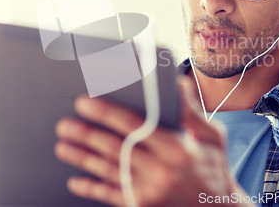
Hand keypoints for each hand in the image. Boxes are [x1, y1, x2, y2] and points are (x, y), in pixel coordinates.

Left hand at [55, 76, 251, 206]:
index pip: (134, 126)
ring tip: (63, 146)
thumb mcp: (213, 137)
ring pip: (107, 171)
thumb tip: (177, 83)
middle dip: (86, 134)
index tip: (85, 102)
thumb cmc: (215, 170)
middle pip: (114, 148)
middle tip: (65, 124)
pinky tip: (75, 181)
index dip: (106, 112)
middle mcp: (160, 171)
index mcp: (176, 148)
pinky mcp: (142, 206)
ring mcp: (149, 191)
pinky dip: (91, 188)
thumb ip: (192, 111)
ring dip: (82, 158)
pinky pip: (111, 196)